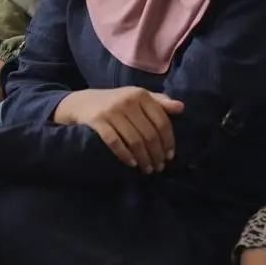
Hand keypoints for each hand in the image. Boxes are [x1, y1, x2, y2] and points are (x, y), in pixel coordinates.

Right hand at [54, 87, 183, 173]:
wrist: (83, 103)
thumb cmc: (117, 102)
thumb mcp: (138, 98)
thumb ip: (159, 102)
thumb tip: (181, 108)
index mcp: (141, 94)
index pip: (162, 121)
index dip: (168, 141)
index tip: (170, 156)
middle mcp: (128, 101)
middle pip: (149, 134)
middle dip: (156, 154)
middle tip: (159, 167)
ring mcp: (112, 111)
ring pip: (134, 141)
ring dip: (143, 159)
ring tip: (147, 169)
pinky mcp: (98, 121)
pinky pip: (115, 142)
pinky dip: (125, 155)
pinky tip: (132, 164)